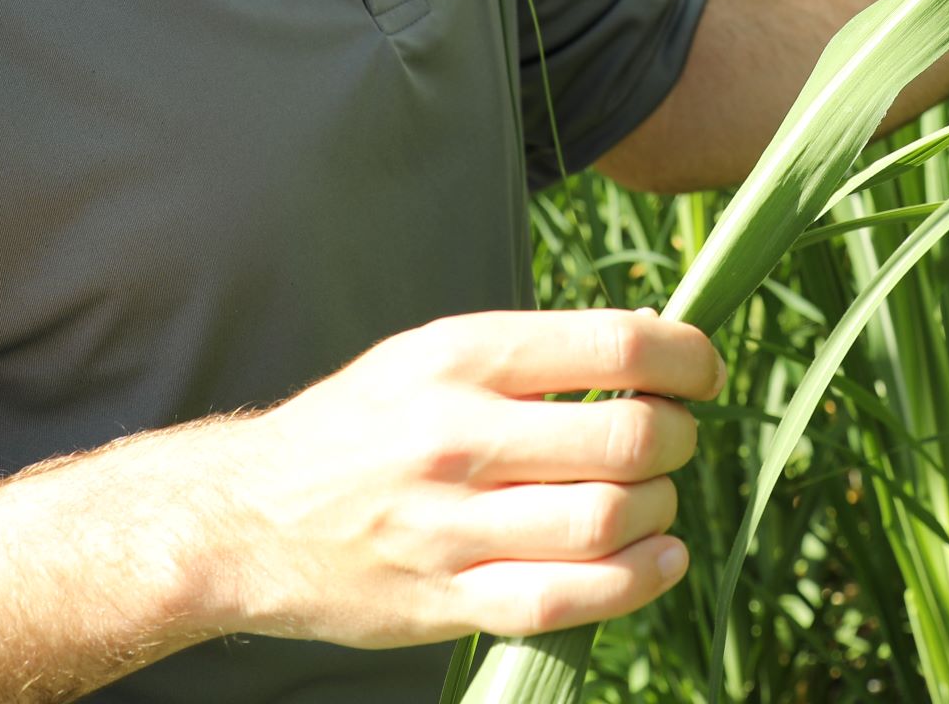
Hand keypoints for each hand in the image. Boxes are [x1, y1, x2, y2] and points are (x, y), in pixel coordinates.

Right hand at [189, 308, 722, 646]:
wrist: (245, 517)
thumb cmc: (361, 426)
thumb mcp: (429, 354)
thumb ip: (532, 354)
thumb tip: (654, 350)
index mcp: (460, 358)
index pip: (614, 347)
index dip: (688, 359)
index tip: (703, 371)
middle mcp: (459, 437)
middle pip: (629, 441)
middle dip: (679, 439)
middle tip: (675, 439)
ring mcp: (453, 527)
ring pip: (609, 521)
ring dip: (662, 510)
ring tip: (656, 498)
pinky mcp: (448, 600)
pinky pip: (568, 599)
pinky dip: (636, 582)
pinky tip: (661, 559)